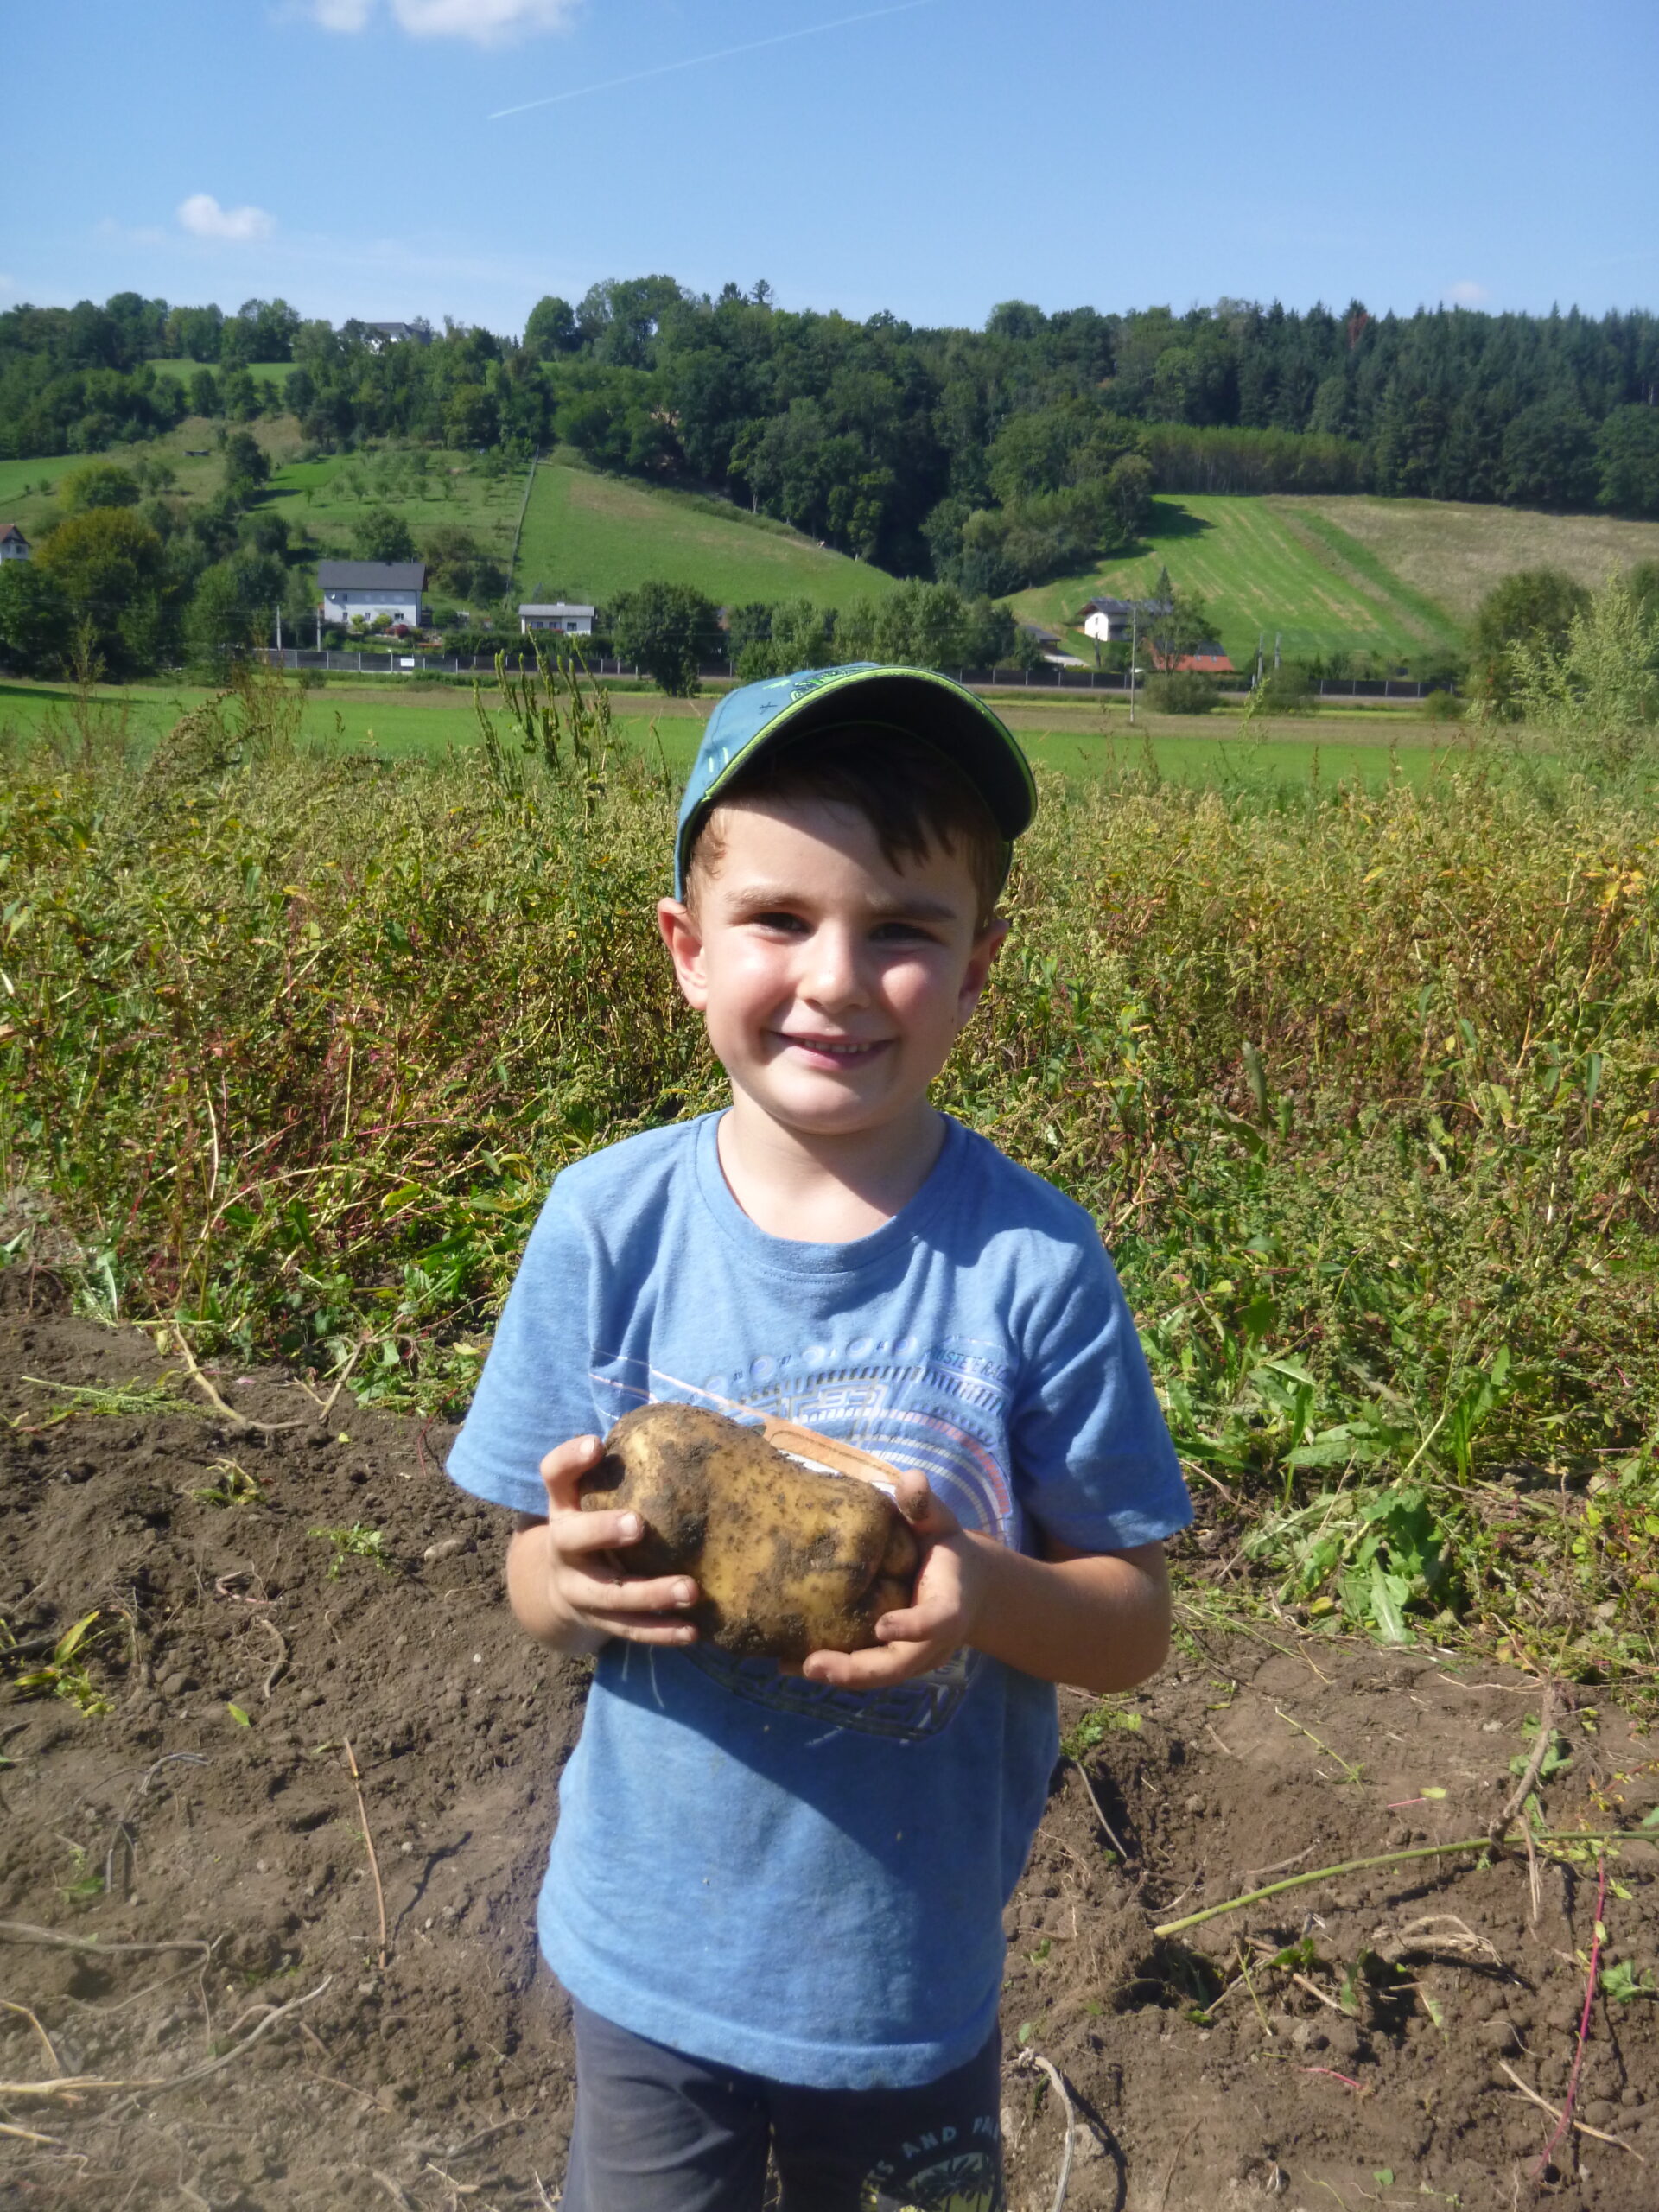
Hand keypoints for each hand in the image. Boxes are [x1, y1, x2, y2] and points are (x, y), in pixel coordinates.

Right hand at [528, 1434, 700, 1648]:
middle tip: (638, 1524)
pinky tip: (693, 1630)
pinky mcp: (598, 1622)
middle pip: (573, 1539)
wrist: (555, 1591)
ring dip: (650, 1594)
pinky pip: (630, 1630)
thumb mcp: (590, 1495)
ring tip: (690, 1590)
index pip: (554, 1476)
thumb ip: (620, 1469)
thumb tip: (688, 1430)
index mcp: (562, 1507)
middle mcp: (563, 1548)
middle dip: (603, 1531)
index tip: (596, 1445)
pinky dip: (661, 1633)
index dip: (570, 1459)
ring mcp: (578, 1590)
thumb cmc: (590, 1524)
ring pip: (610, 1596)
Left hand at [799, 1470, 986, 1690]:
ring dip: (837, 1675)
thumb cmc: (944, 1548)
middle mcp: (932, 1642)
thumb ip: (925, 1505)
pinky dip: (831, 1671)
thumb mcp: (940, 1523)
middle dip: (857, 1669)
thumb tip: (910, 1479)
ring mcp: (910, 1657)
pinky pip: (863, 1672)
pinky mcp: (890, 1661)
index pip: (937, 1620)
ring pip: (876, 1675)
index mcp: (949, 1605)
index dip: (913, 1626)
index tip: (882, 1624)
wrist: (965, 1587)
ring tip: (790, 1666)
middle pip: (897, 1665)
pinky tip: (788, 1663)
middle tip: (814, 1664)